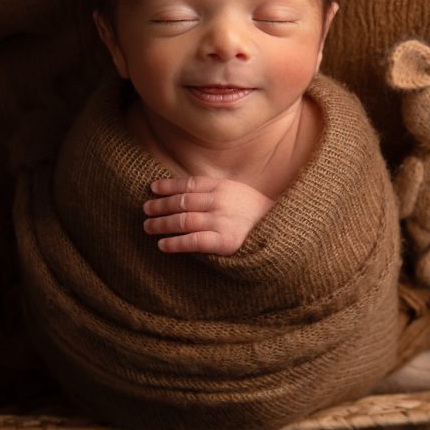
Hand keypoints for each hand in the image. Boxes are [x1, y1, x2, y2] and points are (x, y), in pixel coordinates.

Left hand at [143, 176, 275, 254]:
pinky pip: (194, 241)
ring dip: (162, 224)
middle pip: (182, 202)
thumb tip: (185, 193)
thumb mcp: (238, 192)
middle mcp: (220, 201)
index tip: (153, 188)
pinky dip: (176, 243)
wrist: (284, 229)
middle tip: (145, 209)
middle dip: (160, 206)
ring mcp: (222, 221)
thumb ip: (215, 191)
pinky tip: (163, 245)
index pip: (189, 184)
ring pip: (184, 221)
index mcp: (223, 187)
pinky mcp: (225, 241)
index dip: (169, 186)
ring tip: (148, 227)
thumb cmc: (256, 212)